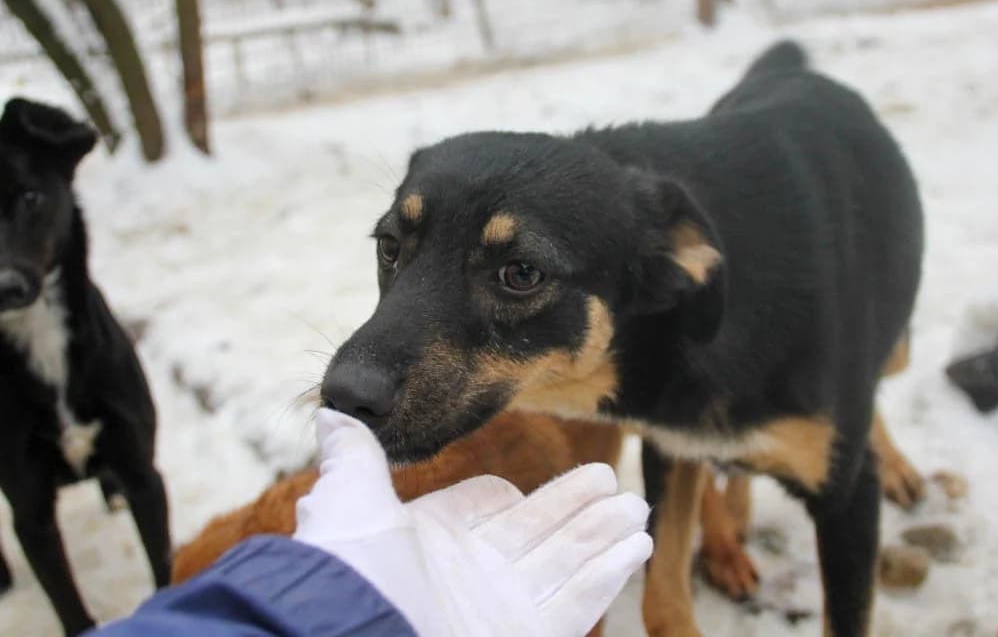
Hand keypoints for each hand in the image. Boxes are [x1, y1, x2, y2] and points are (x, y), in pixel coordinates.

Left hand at [294, 409, 651, 636]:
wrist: (355, 634)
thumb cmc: (350, 570)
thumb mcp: (349, 500)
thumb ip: (355, 455)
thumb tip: (330, 414)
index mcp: (433, 537)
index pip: (491, 507)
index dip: (522, 495)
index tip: (538, 479)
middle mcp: (470, 571)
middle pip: (539, 530)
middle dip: (579, 505)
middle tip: (616, 482)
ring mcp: (500, 606)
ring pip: (564, 561)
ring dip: (603, 533)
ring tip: (636, 507)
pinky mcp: (524, 636)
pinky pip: (575, 602)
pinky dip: (607, 575)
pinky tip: (634, 547)